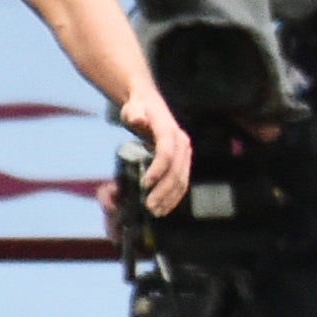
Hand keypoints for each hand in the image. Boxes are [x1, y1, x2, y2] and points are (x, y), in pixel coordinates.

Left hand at [123, 82, 193, 215]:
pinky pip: (182, 181)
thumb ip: (134, 114)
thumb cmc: (138, 108)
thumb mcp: (132, 108)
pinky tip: (164, 207)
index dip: (158, 170)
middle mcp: (181, 143)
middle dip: (164, 190)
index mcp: (169, 130)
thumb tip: (137, 118)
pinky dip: (174, 196)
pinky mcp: (182, 161)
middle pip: (176, 170)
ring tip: (156, 212)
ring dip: (170, 198)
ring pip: (182, 179)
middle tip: (149, 206)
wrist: (148, 104)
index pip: (167, 153)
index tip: (145, 184)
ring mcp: (184, 153)